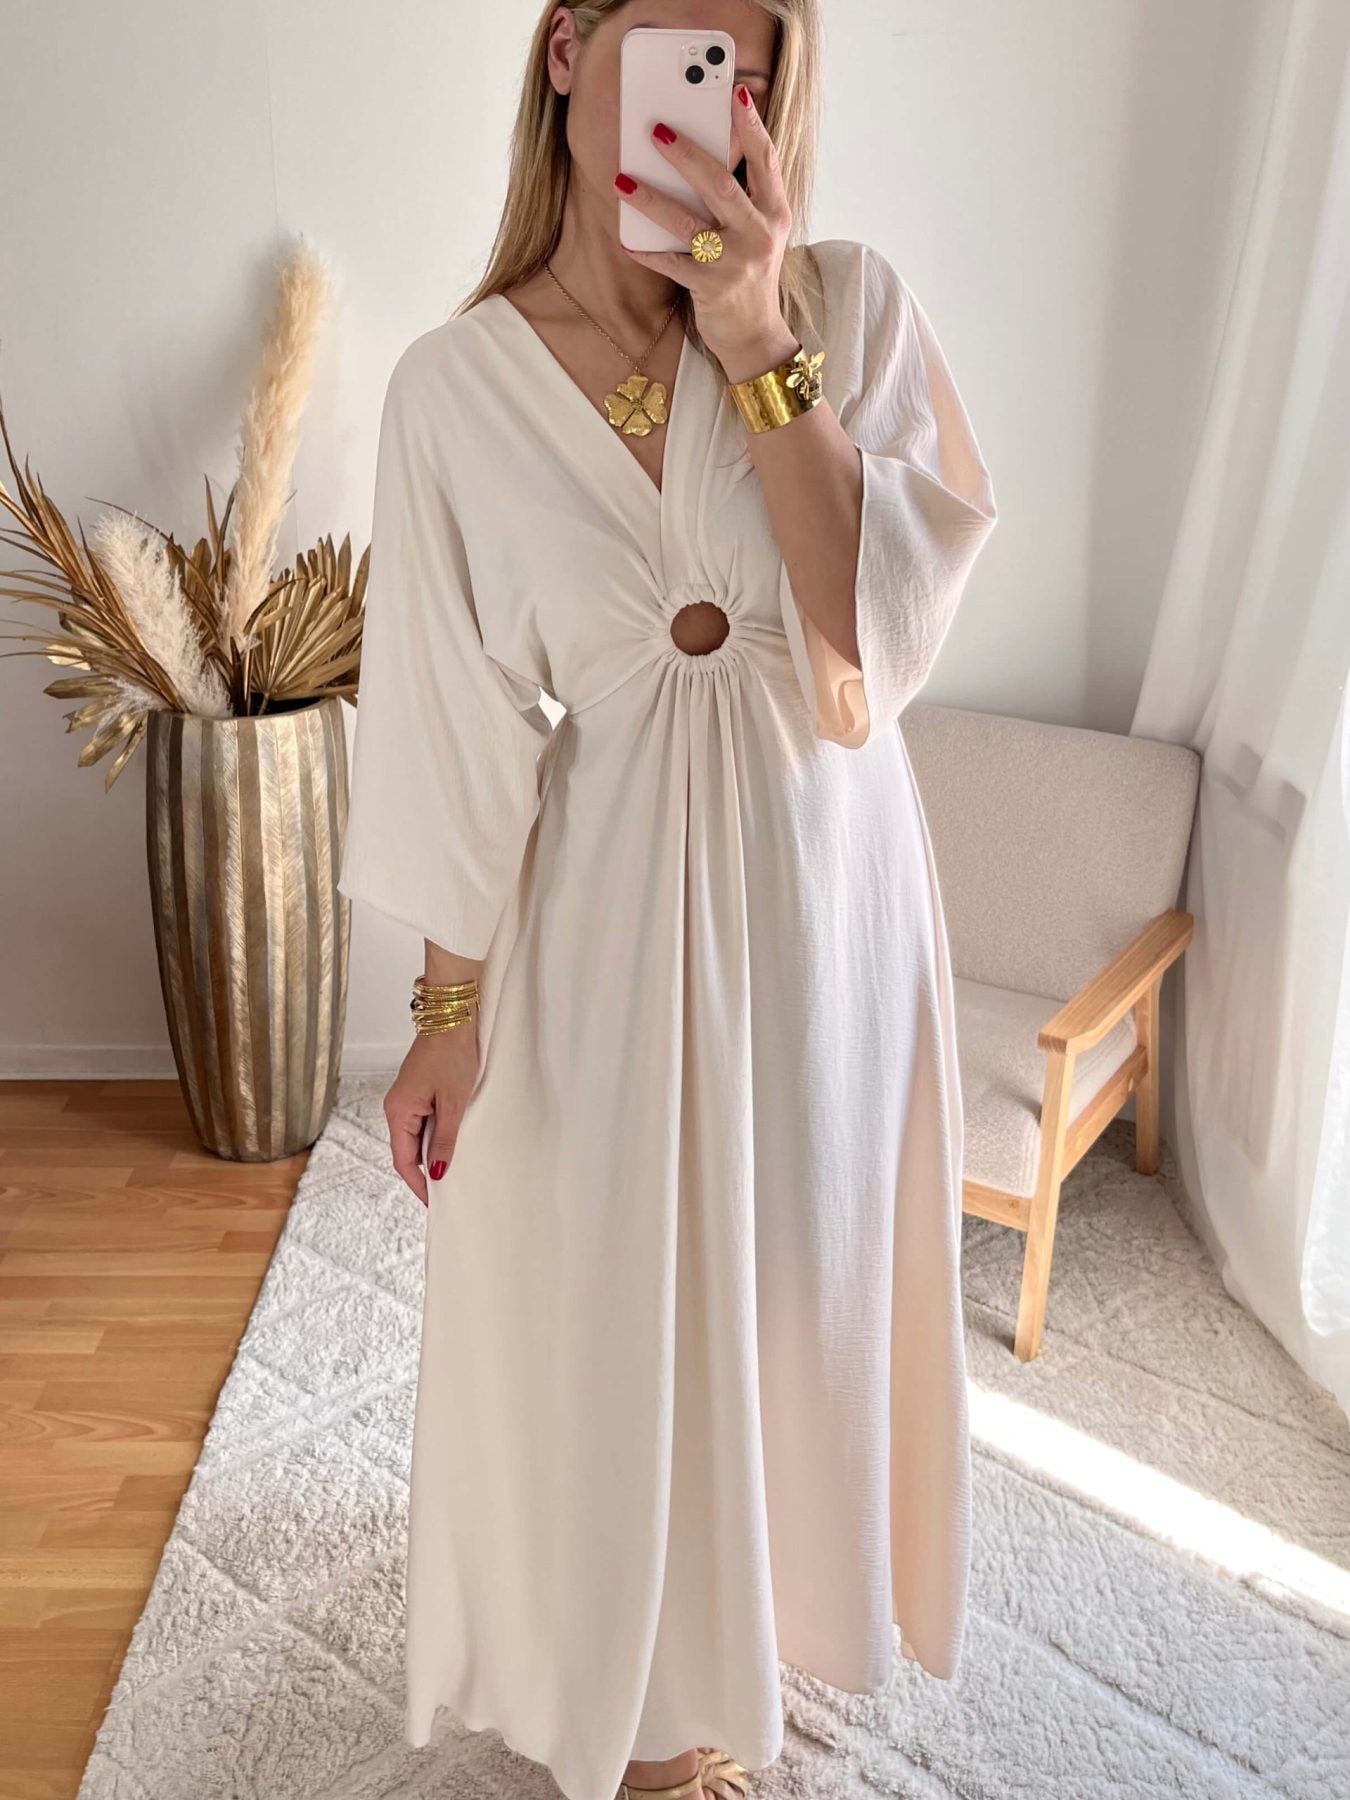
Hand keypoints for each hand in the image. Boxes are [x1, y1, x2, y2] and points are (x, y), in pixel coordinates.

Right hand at [384, 1023, 479, 1207]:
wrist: (451, 1018)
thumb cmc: (452, 1056)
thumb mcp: (453, 1103)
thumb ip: (444, 1140)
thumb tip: (436, 1173)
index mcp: (398, 1112)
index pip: (403, 1160)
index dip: (418, 1184)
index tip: (433, 1203)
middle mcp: (395, 1107)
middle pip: (406, 1151)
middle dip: (424, 1173)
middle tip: (446, 1193)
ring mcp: (405, 1099)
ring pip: (414, 1138)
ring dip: (430, 1154)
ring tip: (451, 1172)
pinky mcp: (417, 1092)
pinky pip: (421, 1123)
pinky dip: (434, 1137)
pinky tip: (450, 1145)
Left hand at [615, 83, 798, 381]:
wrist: (756, 336)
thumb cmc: (749, 274)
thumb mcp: (758, 231)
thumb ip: (742, 196)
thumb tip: (699, 154)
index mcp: (775, 213)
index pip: (766, 160)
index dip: (751, 126)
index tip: (736, 94)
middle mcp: (759, 235)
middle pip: (721, 185)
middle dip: (687, 155)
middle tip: (656, 130)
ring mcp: (735, 263)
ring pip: (689, 223)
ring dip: (652, 200)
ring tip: (622, 180)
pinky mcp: (712, 289)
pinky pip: (672, 265)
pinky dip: (648, 252)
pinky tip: (627, 241)